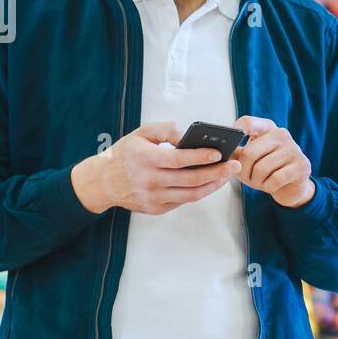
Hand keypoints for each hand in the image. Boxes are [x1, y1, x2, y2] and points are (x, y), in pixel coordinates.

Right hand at [71, 121, 239, 214]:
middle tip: (234, 165)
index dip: (201, 156)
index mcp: (144, 158)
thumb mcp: (140, 133)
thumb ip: (166, 130)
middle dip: (217, 173)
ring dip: (213, 185)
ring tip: (227, 175)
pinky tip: (211, 182)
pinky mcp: (156, 209)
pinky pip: (183, 201)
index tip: (220, 152)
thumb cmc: (126, 153)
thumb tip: (189, 135)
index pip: (179, 159)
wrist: (103, 183)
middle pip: (190, 179)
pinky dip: (199, 191)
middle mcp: (149, 180)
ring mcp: (152, 198)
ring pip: (191, 195)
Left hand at [233, 116, 314, 208]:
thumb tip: (222, 154)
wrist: (291, 186)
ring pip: (261, 169)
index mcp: (267, 128)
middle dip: (243, 171)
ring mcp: (293, 149)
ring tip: (260, 182)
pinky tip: (270, 185)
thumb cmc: (266, 170)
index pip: (248, 122)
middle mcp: (281, 134)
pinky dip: (268, 187)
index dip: (235, 132)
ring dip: (256, 182)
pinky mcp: (302, 165)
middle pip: (249, 152)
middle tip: (246, 178)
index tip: (229, 145)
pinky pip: (275, 179)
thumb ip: (237, 154)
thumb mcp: (250, 159)